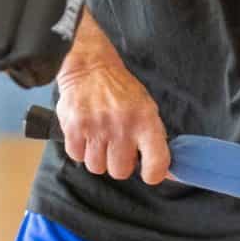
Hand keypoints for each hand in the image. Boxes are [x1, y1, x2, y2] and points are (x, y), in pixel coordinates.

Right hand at [54, 16, 170, 184]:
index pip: (156, 164)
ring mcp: (97, 127)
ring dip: (97, 157)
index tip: (148, 172)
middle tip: (116, 146)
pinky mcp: (74, 127)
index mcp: (146, 121)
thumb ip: (154, 139)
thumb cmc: (120, 90)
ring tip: (99, 138)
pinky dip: (80, 149)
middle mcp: (122, 125)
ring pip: (97, 167)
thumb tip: (165, 172)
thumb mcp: (146, 107)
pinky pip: (77, 156)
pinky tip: (85, 133)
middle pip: (120, 172)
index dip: (153, 174)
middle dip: (118, 163)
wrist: (89, 66)